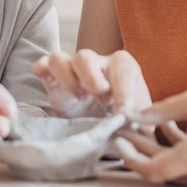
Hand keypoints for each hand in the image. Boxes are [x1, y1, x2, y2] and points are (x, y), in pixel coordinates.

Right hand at [31, 49, 151, 117]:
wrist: (105, 129)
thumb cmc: (125, 122)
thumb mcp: (139, 125)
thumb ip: (143, 124)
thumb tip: (143, 127)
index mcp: (122, 68)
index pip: (122, 68)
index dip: (123, 88)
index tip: (123, 111)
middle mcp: (96, 64)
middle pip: (85, 57)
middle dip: (92, 79)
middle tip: (101, 101)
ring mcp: (71, 70)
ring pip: (60, 58)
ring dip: (67, 78)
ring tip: (80, 98)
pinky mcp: (53, 80)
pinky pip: (42, 65)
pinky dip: (42, 71)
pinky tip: (51, 87)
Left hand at [114, 71, 186, 186]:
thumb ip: (158, 112)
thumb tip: (131, 116)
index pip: (152, 170)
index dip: (131, 158)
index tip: (119, 141)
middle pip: (164, 172)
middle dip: (143, 151)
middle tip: (126, 131)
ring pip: (178, 170)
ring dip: (160, 150)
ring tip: (146, 126)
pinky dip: (179, 151)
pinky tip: (171, 129)